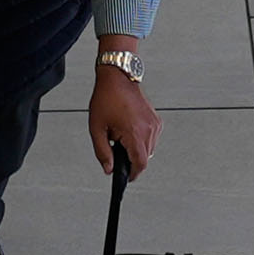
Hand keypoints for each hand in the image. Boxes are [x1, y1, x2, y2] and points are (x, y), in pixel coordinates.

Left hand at [88, 61, 159, 176]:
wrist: (118, 77)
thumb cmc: (106, 98)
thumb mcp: (97, 128)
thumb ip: (103, 152)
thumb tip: (109, 169)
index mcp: (134, 133)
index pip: (140, 164)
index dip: (132, 174)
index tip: (126, 177)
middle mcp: (149, 129)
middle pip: (145, 158)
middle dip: (131, 159)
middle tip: (117, 150)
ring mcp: (154, 124)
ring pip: (150, 149)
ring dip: (137, 149)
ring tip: (121, 136)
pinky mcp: (156, 119)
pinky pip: (152, 138)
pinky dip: (142, 140)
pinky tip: (129, 130)